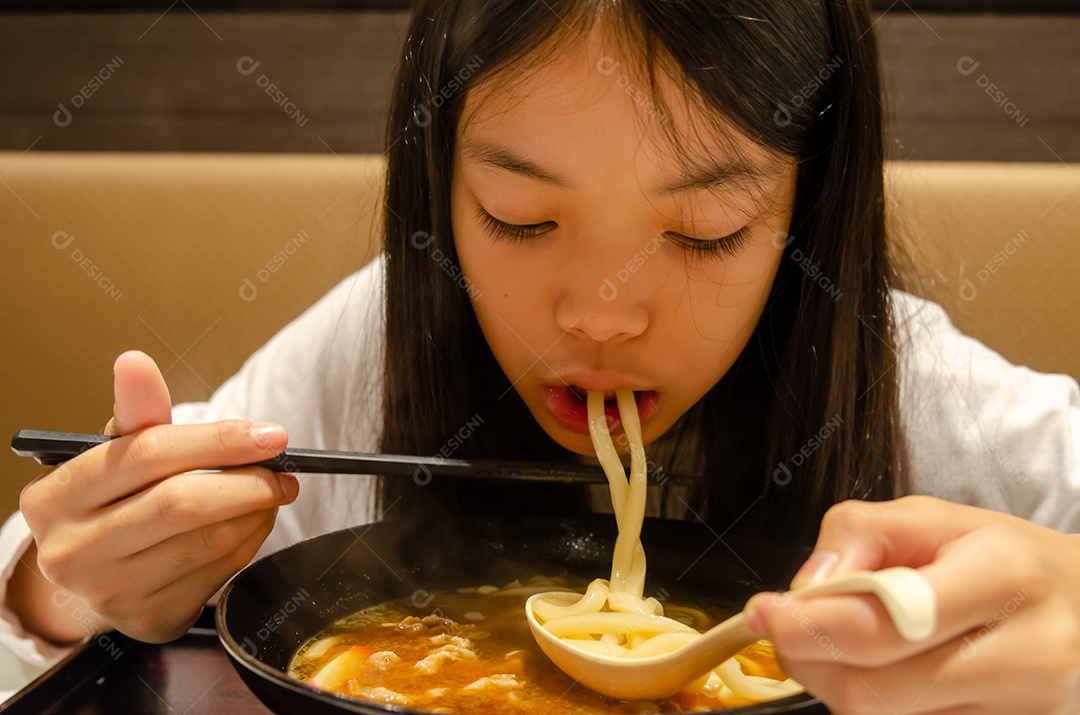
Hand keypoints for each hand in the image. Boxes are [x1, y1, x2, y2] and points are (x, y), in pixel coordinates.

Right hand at [11, 350, 298, 643]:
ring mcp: (110, 591)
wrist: (95, 574)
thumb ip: (137, 412)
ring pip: (209, 542)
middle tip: (281, 469)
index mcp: (56, 496)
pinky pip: (220, 574)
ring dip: (258, 512)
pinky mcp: (149, 619)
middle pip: (183, 504)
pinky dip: (250, 543)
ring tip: (270, 493)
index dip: (219, 440)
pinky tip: (253, 524)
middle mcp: (73, 550)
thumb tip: (135, 362)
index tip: (270, 434)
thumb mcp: (117, 452)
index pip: (150, 455)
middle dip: (249, 481)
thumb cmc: (112, 502)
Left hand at [746, 496, 1079, 714]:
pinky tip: (886, 674)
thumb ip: (859, 536)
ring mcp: (1028, 713)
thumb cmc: (1002, 558)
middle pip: (874, 691)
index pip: (882, 625)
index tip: (762, 613)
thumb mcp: (932, 518)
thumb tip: (806, 588)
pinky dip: (879, 706)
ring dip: (839, 686)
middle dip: (810, 660)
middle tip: (789, 630)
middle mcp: (1028, 655)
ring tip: (847, 646)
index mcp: (1004, 577)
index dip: (807, 626)